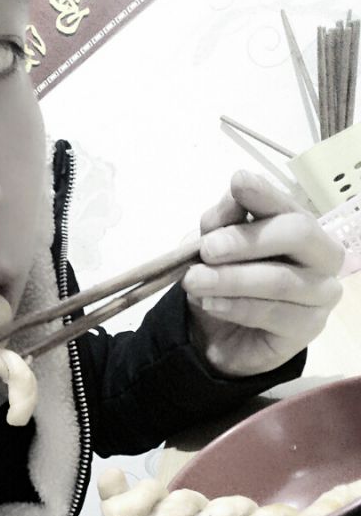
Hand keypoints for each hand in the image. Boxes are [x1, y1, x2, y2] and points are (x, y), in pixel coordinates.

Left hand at [181, 170, 344, 376]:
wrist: (219, 333)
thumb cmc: (222, 279)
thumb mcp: (211, 247)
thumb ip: (222, 222)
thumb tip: (232, 198)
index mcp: (299, 227)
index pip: (287, 205)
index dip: (264, 194)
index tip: (238, 183)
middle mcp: (322, 256)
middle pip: (299, 235)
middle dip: (247, 239)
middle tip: (207, 249)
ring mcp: (320, 294)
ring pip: (280, 280)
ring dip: (230, 279)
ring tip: (194, 281)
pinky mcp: (308, 329)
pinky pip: (273, 314)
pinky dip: (235, 307)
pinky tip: (210, 304)